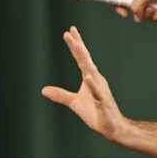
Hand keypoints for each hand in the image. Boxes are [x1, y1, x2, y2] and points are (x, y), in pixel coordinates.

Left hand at [41, 26, 126, 140]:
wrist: (112, 127)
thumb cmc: (95, 113)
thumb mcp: (75, 103)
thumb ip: (60, 95)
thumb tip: (43, 90)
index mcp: (91, 78)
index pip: (82, 58)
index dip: (76, 45)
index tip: (70, 31)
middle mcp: (97, 80)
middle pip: (86, 60)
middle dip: (78, 46)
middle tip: (71, 32)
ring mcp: (100, 91)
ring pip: (91, 72)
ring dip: (85, 59)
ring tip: (77, 46)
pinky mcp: (103, 103)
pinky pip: (97, 93)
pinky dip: (93, 85)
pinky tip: (87, 77)